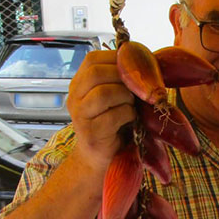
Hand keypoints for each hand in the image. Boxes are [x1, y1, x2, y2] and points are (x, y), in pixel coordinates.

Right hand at [64, 49, 136, 183]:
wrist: (99, 160)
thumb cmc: (112, 126)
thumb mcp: (113, 98)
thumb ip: (119, 80)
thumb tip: (144, 59)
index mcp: (78, 85)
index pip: (91, 60)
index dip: (115, 59)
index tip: (133, 68)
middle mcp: (74, 98)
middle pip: (96, 73)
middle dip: (122, 77)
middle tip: (134, 88)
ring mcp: (80, 116)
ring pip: (104, 93)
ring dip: (125, 97)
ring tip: (131, 106)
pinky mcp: (92, 134)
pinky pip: (114, 116)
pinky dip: (128, 115)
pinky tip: (130, 120)